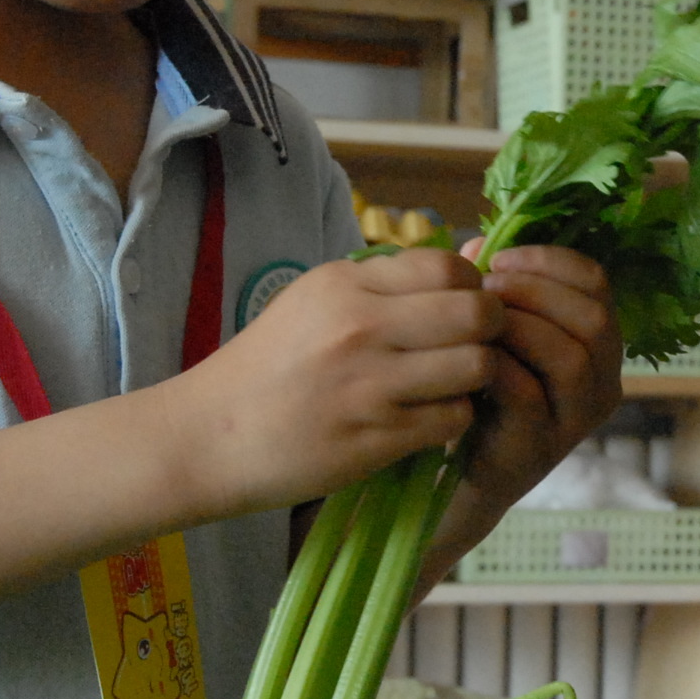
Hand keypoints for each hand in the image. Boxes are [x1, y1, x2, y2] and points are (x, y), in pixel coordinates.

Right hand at [177, 247, 503, 513]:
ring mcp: (371, 385)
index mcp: (343, 284)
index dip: (472, 287)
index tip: (462, 307)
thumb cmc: (267, 368)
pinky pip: (454, 418)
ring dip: (477, 378)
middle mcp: (360, 327)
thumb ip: (386, 284)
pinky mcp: (377, 437)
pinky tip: (430, 419)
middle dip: (490, 329)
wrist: (209, 436)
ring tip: (452, 384)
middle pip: (477, 313)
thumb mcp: (314, 303)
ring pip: (477, 367)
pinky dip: (453, 419)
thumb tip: (473, 261)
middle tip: (474, 346)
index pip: (447, 268)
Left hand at [451, 243, 623, 513]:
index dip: (551, 261)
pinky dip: (496, 365)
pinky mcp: (539, 447)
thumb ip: (490, 288)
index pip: (598, 285)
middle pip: (594, 319)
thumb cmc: (480, 393)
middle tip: (486, 288)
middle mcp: (603, 384)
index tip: (500, 258)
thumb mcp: (493, 333)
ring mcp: (576, 421)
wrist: (457, 475)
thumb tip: (475, 246)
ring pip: (572, 358)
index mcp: (600, 346)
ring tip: (477, 320)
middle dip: (536, 292)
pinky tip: (468, 356)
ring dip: (519, 326)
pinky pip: (527, 394)